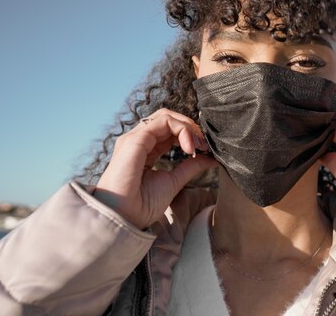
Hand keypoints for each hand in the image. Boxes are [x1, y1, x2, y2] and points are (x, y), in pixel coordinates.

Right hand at [94, 108, 217, 228]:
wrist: (124, 218)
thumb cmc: (143, 204)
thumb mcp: (174, 181)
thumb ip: (190, 167)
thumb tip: (211, 158)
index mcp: (146, 149)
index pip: (170, 129)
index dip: (191, 134)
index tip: (205, 150)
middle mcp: (139, 140)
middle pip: (168, 118)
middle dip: (191, 127)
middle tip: (204, 145)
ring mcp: (135, 138)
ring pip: (166, 116)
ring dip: (188, 127)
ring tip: (199, 146)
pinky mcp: (135, 140)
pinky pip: (163, 122)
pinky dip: (182, 130)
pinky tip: (189, 148)